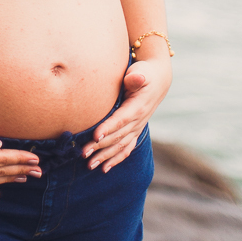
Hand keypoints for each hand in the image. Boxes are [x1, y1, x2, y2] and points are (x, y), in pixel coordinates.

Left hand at [83, 55, 171, 172]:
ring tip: (90, 165)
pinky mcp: (135, 131)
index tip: (95, 136)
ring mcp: (137, 128)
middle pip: (118, 136)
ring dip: (105, 156)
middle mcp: (138, 121)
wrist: (158, 81)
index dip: (109, 128)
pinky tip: (104, 168)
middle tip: (83, 153)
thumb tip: (136, 77)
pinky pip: (126, 148)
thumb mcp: (142, 71)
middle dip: (101, 146)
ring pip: (120, 146)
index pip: (121, 119)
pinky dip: (116, 159)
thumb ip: (136, 77)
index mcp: (138, 106)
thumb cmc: (145, 73)